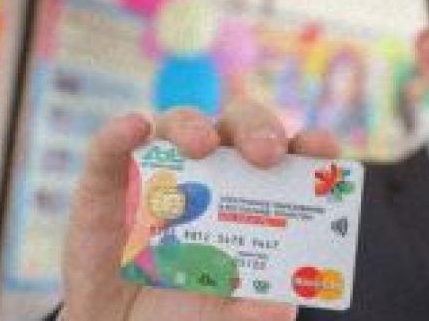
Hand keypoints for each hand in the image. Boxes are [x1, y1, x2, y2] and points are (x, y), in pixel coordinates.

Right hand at [62, 100, 340, 320]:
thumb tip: (275, 309)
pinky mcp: (105, 184)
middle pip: (237, 129)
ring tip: (200, 146)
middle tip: (265, 154)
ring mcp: (157, 175)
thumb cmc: (185, 320)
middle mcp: (210, 177)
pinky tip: (133, 129)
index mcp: (252, 201)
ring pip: (177, 126)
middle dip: (255, 130)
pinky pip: (109, 150)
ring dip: (191, 126)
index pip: (287, 159)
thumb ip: (253, 315)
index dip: (309, 147)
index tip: (323, 150)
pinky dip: (119, 133)